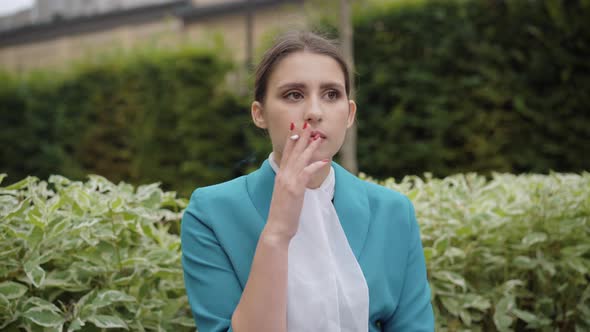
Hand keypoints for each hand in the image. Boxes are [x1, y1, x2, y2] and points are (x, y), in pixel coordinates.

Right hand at [264, 121, 328, 242]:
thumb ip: (289, 185)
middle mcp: (283, 176)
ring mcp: (288, 181)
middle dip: (300, 137)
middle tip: (306, 123)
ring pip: (300, 159)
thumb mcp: (284, 195)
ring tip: (318, 136)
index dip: (291, 140)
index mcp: (280, 176)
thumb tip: (295, 181)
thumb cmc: (282, 214)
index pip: (286, 154)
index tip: (295, 128)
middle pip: (293, 152)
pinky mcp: (295, 189)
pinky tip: (325, 160)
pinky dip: (316, 165)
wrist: (277, 228)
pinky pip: (306, 173)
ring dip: (310, 146)